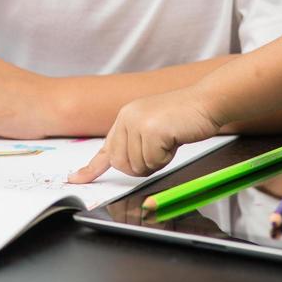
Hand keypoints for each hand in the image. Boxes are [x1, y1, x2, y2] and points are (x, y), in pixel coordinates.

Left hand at [68, 89, 220, 182]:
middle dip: (142, 166)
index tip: (75, 180)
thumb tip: (121, 164)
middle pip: (122, 165)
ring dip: (157, 162)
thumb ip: (136, 142)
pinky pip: (153, 162)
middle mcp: (127, 118)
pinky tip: (174, 140)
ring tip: (169, 141)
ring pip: (138, 166)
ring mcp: (137, 123)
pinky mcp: (150, 130)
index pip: (105, 148)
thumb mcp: (153, 127)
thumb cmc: (184, 117)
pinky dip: (166, 158)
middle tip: (160, 151)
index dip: (90, 168)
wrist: (206, 102)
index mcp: (125, 117)